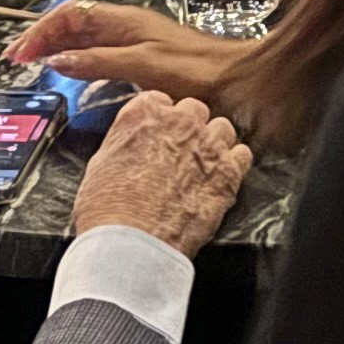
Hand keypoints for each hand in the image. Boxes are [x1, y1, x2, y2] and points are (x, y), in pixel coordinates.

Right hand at [12, 0, 248, 103]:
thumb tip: (57, 60)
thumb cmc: (196, 72)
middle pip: (72, 23)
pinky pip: (96, 50)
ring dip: (54, 46)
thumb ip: (98, 62)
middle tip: (16, 59)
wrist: (235, 80)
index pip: (70, 15)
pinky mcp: (140, 56)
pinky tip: (67, 70)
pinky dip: (74, 57)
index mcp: (123, 21)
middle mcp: (125, 25)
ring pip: (82, 36)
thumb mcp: (143, 67)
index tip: (22, 54)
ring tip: (32, 62)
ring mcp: (132, 40)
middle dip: (41, 37)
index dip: (41, 31)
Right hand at [69, 92, 252, 256]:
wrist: (131, 243)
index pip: (159, 100)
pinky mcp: (228, 173)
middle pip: (194, 110)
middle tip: (178, 152)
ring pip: (222, 129)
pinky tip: (220, 179)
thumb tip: (131, 145)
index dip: (159, 120)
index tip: (157, 134)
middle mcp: (179, 122)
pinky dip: (234, 165)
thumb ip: (124, 142)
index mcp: (144, 114)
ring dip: (213, 144)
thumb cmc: (107, 210)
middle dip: (188, 128)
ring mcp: (207, 146)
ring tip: (202, 167)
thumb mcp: (100, 164)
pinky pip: (242, 155)